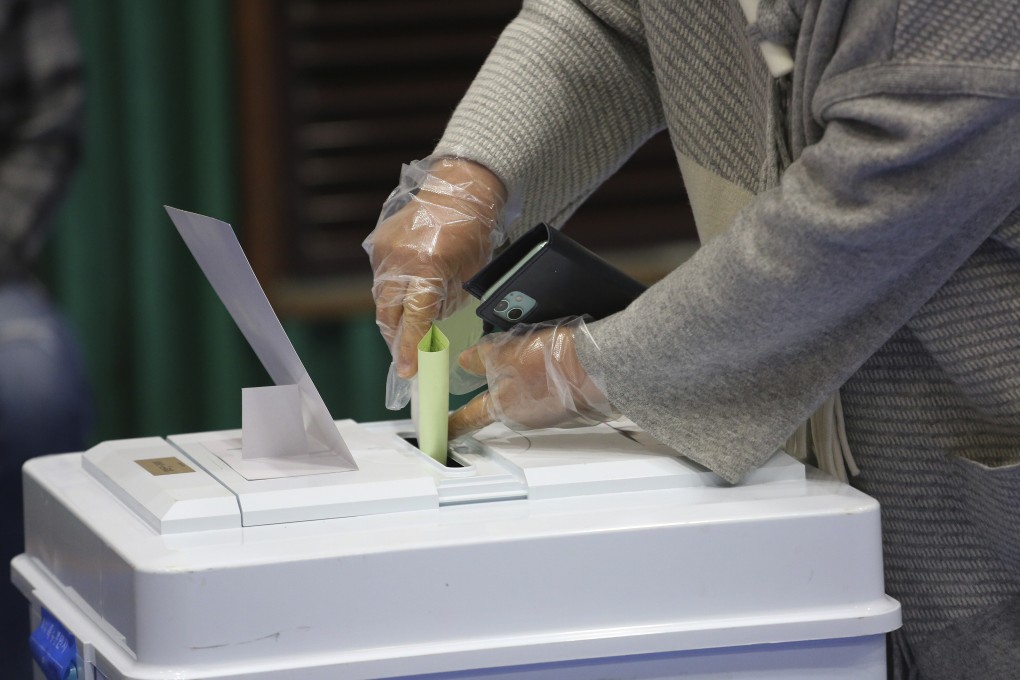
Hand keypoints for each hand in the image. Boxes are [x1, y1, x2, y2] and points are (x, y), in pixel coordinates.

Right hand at [364, 157, 506, 407]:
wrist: (458, 192)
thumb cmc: (472, 234)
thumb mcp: (468, 276)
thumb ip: (444, 303)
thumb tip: (427, 325)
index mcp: (428, 268)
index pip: (415, 318)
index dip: (411, 348)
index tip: (407, 371)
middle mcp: (400, 260)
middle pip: (389, 313)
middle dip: (396, 339)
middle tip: (405, 357)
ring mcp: (385, 251)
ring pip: (381, 298)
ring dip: (393, 317)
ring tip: (405, 330)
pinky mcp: (377, 244)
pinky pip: (381, 279)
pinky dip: (392, 293)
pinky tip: (404, 296)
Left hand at [448, 317, 618, 437]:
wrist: (600, 365)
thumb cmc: (553, 363)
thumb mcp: (505, 351)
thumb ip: (481, 358)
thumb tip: (465, 361)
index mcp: (504, 409)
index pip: (469, 419)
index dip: (453, 424)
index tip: (443, 430)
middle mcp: (526, 418)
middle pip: (503, 400)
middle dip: (501, 382)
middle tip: (505, 359)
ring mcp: (550, 413)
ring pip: (529, 393)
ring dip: (528, 376)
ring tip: (536, 352)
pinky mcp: (570, 404)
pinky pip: (551, 389)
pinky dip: (549, 375)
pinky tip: (556, 359)